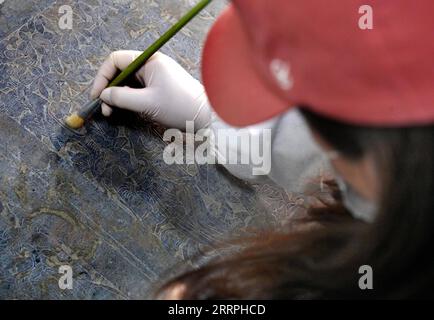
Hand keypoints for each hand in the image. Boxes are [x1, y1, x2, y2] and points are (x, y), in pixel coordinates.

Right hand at [90, 50, 210, 130]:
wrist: (205, 116)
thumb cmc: (179, 106)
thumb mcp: (147, 103)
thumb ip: (121, 98)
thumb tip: (104, 95)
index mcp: (149, 61)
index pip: (116, 60)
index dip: (103, 76)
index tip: (97, 95)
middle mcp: (151, 65)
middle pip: (121, 71)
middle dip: (109, 89)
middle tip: (104, 108)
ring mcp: (156, 76)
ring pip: (128, 82)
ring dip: (117, 96)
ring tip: (112, 113)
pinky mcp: (159, 88)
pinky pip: (137, 90)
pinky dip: (128, 99)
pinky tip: (124, 110)